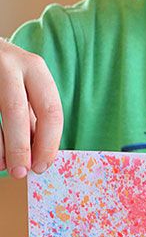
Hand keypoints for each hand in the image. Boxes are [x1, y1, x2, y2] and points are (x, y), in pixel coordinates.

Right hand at [0, 38, 62, 177]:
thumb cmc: (8, 75)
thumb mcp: (27, 88)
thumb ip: (34, 118)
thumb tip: (39, 156)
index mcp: (34, 68)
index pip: (50, 110)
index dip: (48, 143)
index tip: (42, 166)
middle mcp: (10, 65)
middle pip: (16, 111)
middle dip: (20, 147)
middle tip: (21, 172)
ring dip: (0, 147)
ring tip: (4, 166)